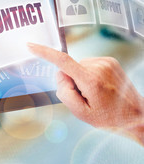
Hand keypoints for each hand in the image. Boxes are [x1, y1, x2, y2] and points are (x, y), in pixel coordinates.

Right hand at [27, 42, 143, 144]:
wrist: (136, 115)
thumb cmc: (109, 118)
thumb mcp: (81, 113)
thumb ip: (64, 93)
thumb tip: (60, 74)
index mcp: (91, 80)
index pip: (62, 61)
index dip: (44, 52)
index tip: (30, 45)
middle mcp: (99, 67)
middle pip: (68, 69)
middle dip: (70, 82)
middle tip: (85, 97)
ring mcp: (106, 62)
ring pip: (78, 67)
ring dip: (80, 79)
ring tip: (95, 93)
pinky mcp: (110, 61)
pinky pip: (87, 65)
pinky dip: (88, 75)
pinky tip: (99, 87)